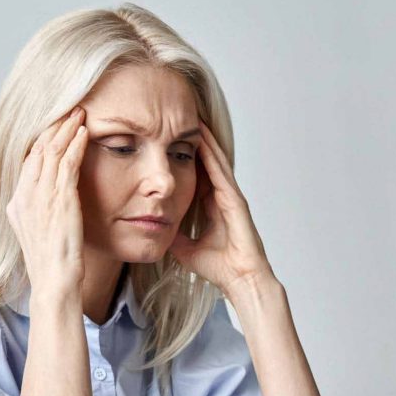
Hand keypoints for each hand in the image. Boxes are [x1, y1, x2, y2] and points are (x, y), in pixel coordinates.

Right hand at [6, 106, 88, 300]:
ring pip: (52, 152)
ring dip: (67, 129)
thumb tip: (45, 201)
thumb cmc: (53, 263)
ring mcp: (41, 198)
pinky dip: (76, 146)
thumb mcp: (40, 233)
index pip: (29, 160)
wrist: (54, 282)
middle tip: (69, 108)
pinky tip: (85, 133)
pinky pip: (68, 165)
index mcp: (18, 203)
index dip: (43, 139)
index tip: (56, 123)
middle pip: (38, 149)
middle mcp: (25, 196)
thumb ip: (39, 212)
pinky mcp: (60, 201)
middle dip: (54, 126)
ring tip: (79, 112)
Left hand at [169, 120, 275, 294]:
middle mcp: (222, 197)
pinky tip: (202, 137)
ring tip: (191, 116)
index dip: (184, 155)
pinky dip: (212, 153)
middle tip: (180, 116)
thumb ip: (174, 236)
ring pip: (215, 160)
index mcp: (212, 206)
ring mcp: (230, 196)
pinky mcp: (235, 199)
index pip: (196, 173)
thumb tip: (155, 229)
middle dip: (195, 140)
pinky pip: (221, 171)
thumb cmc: (220, 268)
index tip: (169, 138)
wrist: (240, 279)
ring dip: (204, 139)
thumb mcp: (186, 248)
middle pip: (206, 161)